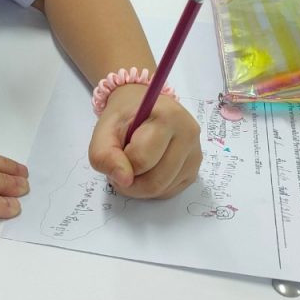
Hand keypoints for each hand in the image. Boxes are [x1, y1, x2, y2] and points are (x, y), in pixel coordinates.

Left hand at [88, 84, 201, 198]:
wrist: (143, 107)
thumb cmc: (124, 117)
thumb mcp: (104, 129)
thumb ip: (104, 154)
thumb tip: (123, 180)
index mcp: (168, 117)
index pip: (141, 159)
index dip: (120, 164)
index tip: (114, 154)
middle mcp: (188, 134)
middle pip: (156, 181)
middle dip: (130, 183)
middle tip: (119, 168)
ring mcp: (195, 153)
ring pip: (163, 190)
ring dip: (140, 187)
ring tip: (132, 166)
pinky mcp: (195, 169)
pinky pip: (170, 192)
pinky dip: (152, 188)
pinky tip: (146, 170)